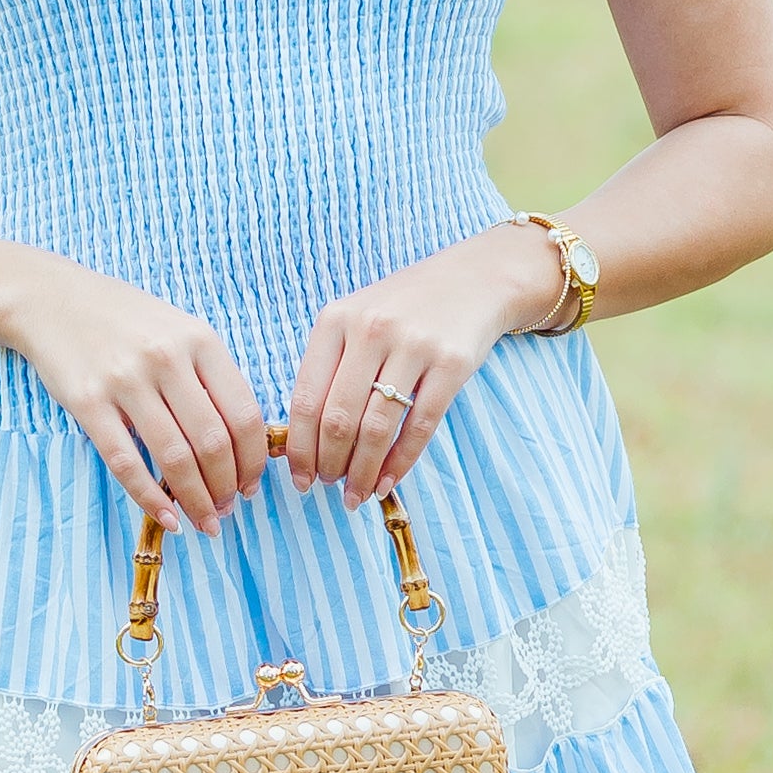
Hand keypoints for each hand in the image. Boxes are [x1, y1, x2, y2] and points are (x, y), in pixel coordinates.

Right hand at [0, 260, 271, 528]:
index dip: (253, 460)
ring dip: (195, 500)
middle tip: (226, 510)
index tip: (250, 485)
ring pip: (174, 457)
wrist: (50, 299)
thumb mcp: (178, 330)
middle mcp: (166, 358)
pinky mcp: (87, 402)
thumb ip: (209, 377)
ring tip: (203, 521)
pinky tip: (167, 518)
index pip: (244, 414)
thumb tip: (241, 445)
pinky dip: (150, 498)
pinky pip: (126, 462)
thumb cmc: (124, 320)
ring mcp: (125, 380)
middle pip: (213, 442)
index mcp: (200, 340)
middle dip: (226, 487)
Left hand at [285, 224, 561, 505]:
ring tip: (357, 494)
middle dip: (329, 464)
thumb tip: (303, 440)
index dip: (299, 448)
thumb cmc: (404, 308)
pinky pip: (420, 426)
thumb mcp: (356, 320)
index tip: (299, 477)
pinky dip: (401, 462)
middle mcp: (370, 330)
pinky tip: (389, 481)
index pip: (305, 398)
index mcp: (335, 320)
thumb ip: (329, 367)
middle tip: (329, 487)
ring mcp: (413, 345)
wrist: (474, 279)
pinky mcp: (452, 363)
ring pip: (377, 428)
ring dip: (363, 471)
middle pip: (338, 418)